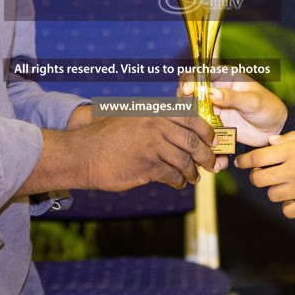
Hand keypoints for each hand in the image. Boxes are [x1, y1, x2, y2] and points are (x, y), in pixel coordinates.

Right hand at [22, 112, 217, 194]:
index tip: (212, 140)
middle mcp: (155, 126)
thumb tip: (179, 128)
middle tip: (211, 163)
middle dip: (206, 155)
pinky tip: (178, 184)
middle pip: (192, 142)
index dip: (206, 131)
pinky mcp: (147, 167)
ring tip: (194, 178)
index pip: (191, 117)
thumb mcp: (129, 117)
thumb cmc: (104, 137)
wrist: (82, 154)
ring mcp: (152, 146)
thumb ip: (154, 120)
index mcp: (153, 111)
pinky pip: (172, 175)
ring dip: (192, 172)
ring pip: (185, 161)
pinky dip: (179, 182)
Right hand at [177, 75, 286, 147]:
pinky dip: (193, 126)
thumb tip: (211, 92)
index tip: (188, 90)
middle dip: (184, 95)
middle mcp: (215, 88)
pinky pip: (198, 122)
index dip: (191, 78)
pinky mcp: (212, 121)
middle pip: (190, 87)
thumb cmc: (268, 108)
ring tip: (189, 121)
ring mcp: (212, 105)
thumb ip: (233, 97)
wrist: (274, 130)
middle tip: (185, 107)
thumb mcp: (253, 101)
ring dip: (186, 112)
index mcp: (225, 75)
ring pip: (190, 105)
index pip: (201, 71)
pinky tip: (194, 132)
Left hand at [236, 130, 294, 217]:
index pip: (257, 157)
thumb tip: (270, 142)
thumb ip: (292, 138)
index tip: (241, 163)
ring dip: (273, 191)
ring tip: (283, 186)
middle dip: (256, 177)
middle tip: (261, 175)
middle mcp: (293, 170)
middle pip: (258, 179)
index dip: (245, 161)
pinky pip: (287, 210)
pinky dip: (288, 207)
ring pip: (271, 195)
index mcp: (293, 150)